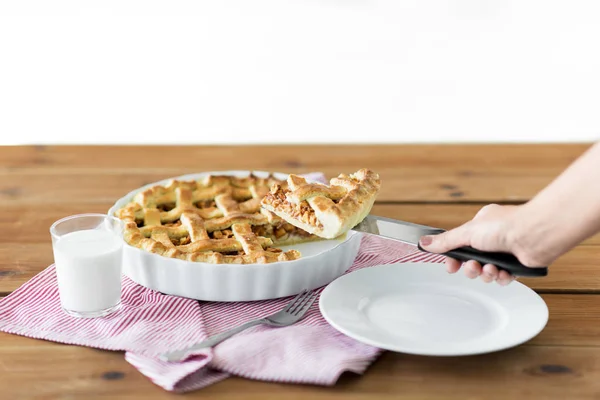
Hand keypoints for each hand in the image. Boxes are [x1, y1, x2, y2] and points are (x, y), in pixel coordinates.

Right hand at [418, 204, 547, 284]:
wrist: (535, 235)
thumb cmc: (507, 226)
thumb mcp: (468, 232)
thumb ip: (446, 241)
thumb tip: (424, 242)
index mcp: (481, 225)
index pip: (460, 245)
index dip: (454, 258)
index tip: (451, 266)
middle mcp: (493, 238)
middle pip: (472, 260)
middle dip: (471, 268)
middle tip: (473, 267)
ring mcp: (506, 251)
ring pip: (486, 271)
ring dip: (486, 273)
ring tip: (490, 268)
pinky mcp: (517, 265)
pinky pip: (503, 277)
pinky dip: (501, 277)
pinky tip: (503, 272)